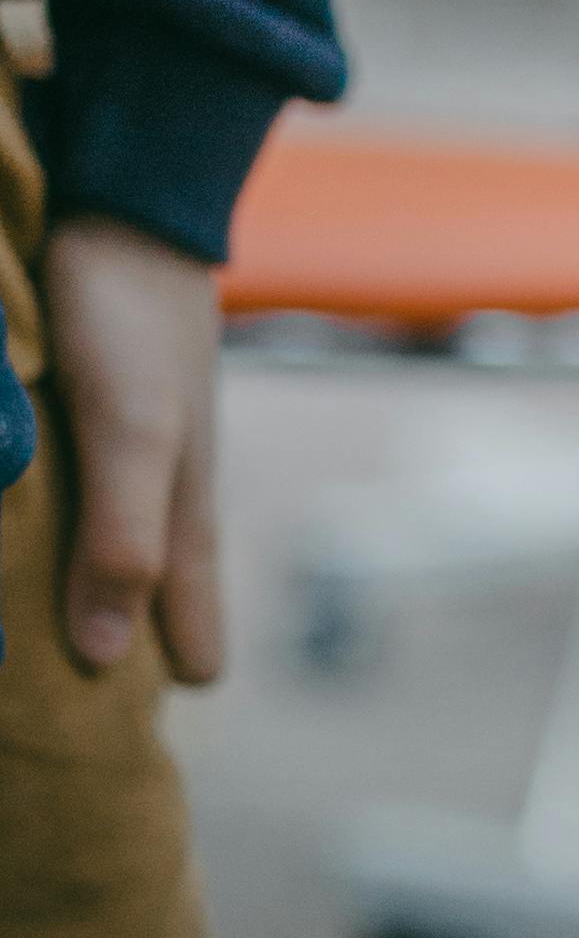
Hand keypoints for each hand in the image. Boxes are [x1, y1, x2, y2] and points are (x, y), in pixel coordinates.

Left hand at [43, 216, 225, 680]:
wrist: (128, 193)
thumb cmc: (134, 321)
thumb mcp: (130, 437)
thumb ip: (122, 543)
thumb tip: (97, 661)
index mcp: (185, 515)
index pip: (193, 634)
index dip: (163, 685)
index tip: (130, 743)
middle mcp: (161, 493)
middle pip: (152, 598)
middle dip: (121, 649)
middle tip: (85, 706)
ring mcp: (127, 450)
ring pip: (112, 546)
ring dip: (82, 590)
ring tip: (44, 631)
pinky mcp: (87, 407)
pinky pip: (74, 492)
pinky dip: (53, 528)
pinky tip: (27, 528)